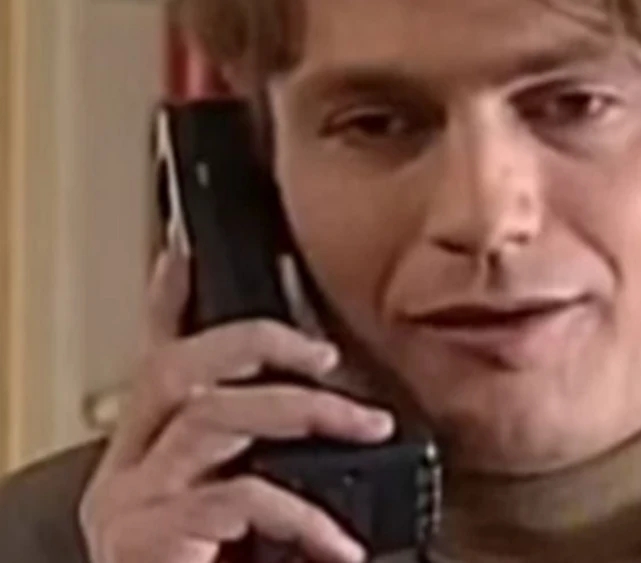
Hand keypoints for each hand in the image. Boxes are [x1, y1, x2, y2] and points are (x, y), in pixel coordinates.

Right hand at [79, 245, 394, 562]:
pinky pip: (236, 498)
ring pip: (215, 420)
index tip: (187, 251)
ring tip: (368, 426)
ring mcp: (133, 503)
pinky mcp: (148, 542)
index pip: (157, 355)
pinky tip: (339, 539)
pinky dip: (300, 511)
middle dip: (262, 346)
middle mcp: (128, 465)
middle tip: (329, 358)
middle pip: (180, 369)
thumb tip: (340, 418)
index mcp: (148, 448)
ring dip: (304, 414)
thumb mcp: (240, 506)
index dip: (167, 299)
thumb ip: (265, 457)